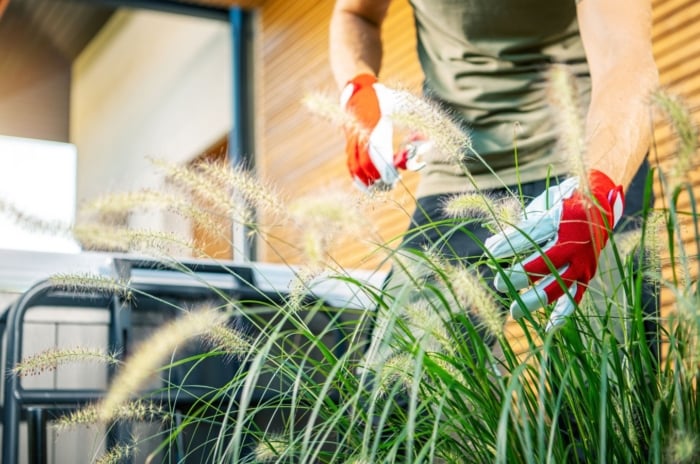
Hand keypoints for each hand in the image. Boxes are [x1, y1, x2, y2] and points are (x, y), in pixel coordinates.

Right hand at [340, 74, 418, 189]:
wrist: (359, 90)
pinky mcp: (348, 145)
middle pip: (364, 165)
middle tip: (392, 184)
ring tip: (381, 187)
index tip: (396, 177)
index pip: (377, 152)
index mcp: (375, 122)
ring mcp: (352, 140)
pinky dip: (358, 177)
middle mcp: (360, 133)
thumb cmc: (387, 98)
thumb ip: (418, 121)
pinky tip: (369, 184)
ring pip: (354, 167)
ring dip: (367, 182)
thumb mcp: (405, 103)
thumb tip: (428, 142)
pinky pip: (350, 164)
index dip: (385, 169)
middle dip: (378, 179)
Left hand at [484, 170, 624, 329]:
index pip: (530, 235)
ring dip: (535, 300)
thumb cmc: (559, 203)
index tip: (489, 251)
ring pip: (559, 285)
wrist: (600, 202)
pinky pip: (576, 295)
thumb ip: (518, 226)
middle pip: (544, 264)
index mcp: (560, 219)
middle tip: (499, 284)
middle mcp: (574, 241)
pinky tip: (548, 327)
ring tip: (514, 311)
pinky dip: (563, 312)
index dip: (508, 244)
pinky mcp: (588, 272)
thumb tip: (489, 246)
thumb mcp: (539, 206)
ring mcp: (583, 260)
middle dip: (519, 276)